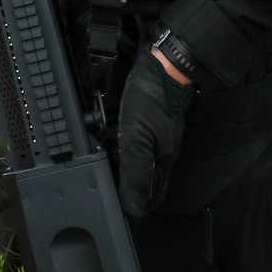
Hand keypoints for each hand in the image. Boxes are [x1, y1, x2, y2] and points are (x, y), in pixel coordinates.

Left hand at [116, 48, 193, 219]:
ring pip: (142, 158)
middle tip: (110, 181)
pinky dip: (124, 142)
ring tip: (106, 158)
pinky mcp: (156, 119)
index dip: (138, 204)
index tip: (120, 206)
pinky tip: (113, 135)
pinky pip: (139, 139)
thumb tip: (135, 207)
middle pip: (147, 177)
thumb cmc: (151, 99)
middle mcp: (165, 149)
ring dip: (124, 162)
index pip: (153, 194)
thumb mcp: (136, 139)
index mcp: (163, 160)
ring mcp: (161, 134)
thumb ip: (135, 173)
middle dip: (129, 182)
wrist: (164, 65)